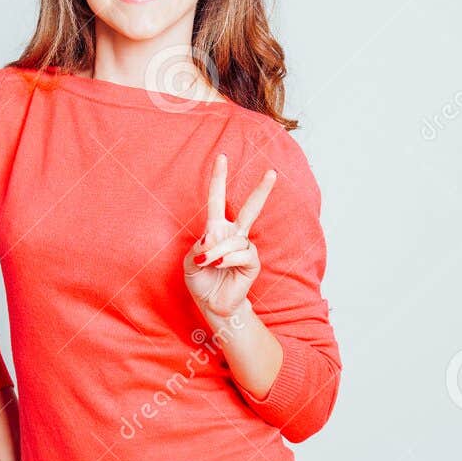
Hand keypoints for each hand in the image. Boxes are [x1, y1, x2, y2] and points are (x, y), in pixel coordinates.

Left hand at [183, 151, 275, 317]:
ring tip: (209, 263)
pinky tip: (220, 266)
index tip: (222, 157)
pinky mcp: (252, 262)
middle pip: (250, 208)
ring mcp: (244, 247)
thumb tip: (213, 237)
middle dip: (261, 191)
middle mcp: (233, 234)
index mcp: (216, 229)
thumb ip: (198, 247)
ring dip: (217, 252)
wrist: (212, 303)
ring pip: (234, 240)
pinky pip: (241, 254)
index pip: (217, 199)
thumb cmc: (201, 280)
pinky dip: (227, 259)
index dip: (218, 178)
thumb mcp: (190, 262)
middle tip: (272, 172)